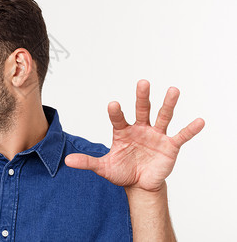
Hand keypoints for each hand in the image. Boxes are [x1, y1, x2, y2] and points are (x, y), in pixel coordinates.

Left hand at [65, 79, 204, 191]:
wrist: (140, 185)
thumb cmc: (122, 171)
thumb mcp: (104, 167)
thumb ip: (87, 162)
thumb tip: (67, 160)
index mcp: (123, 131)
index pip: (118, 118)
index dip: (116, 112)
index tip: (113, 104)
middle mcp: (140, 128)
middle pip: (142, 109)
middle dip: (142, 96)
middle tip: (142, 82)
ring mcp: (156, 135)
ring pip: (163, 116)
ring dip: (168, 103)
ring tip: (173, 90)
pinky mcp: (170, 146)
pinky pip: (181, 136)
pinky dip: (190, 129)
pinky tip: (199, 121)